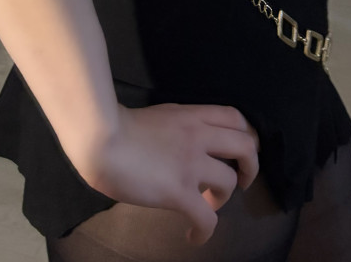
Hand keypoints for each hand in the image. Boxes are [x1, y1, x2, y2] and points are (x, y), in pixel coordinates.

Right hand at [80, 102, 260, 245]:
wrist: (99, 138)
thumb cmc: (116, 126)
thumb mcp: (156, 116)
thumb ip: (175, 126)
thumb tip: (180, 143)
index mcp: (190, 116)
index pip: (235, 117)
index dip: (246, 135)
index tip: (239, 151)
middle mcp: (198, 136)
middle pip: (246, 146)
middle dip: (250, 167)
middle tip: (239, 180)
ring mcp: (190, 164)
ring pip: (229, 181)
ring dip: (223, 198)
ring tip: (207, 205)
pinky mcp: (179, 191)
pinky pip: (207, 218)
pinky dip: (206, 231)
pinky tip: (193, 235)